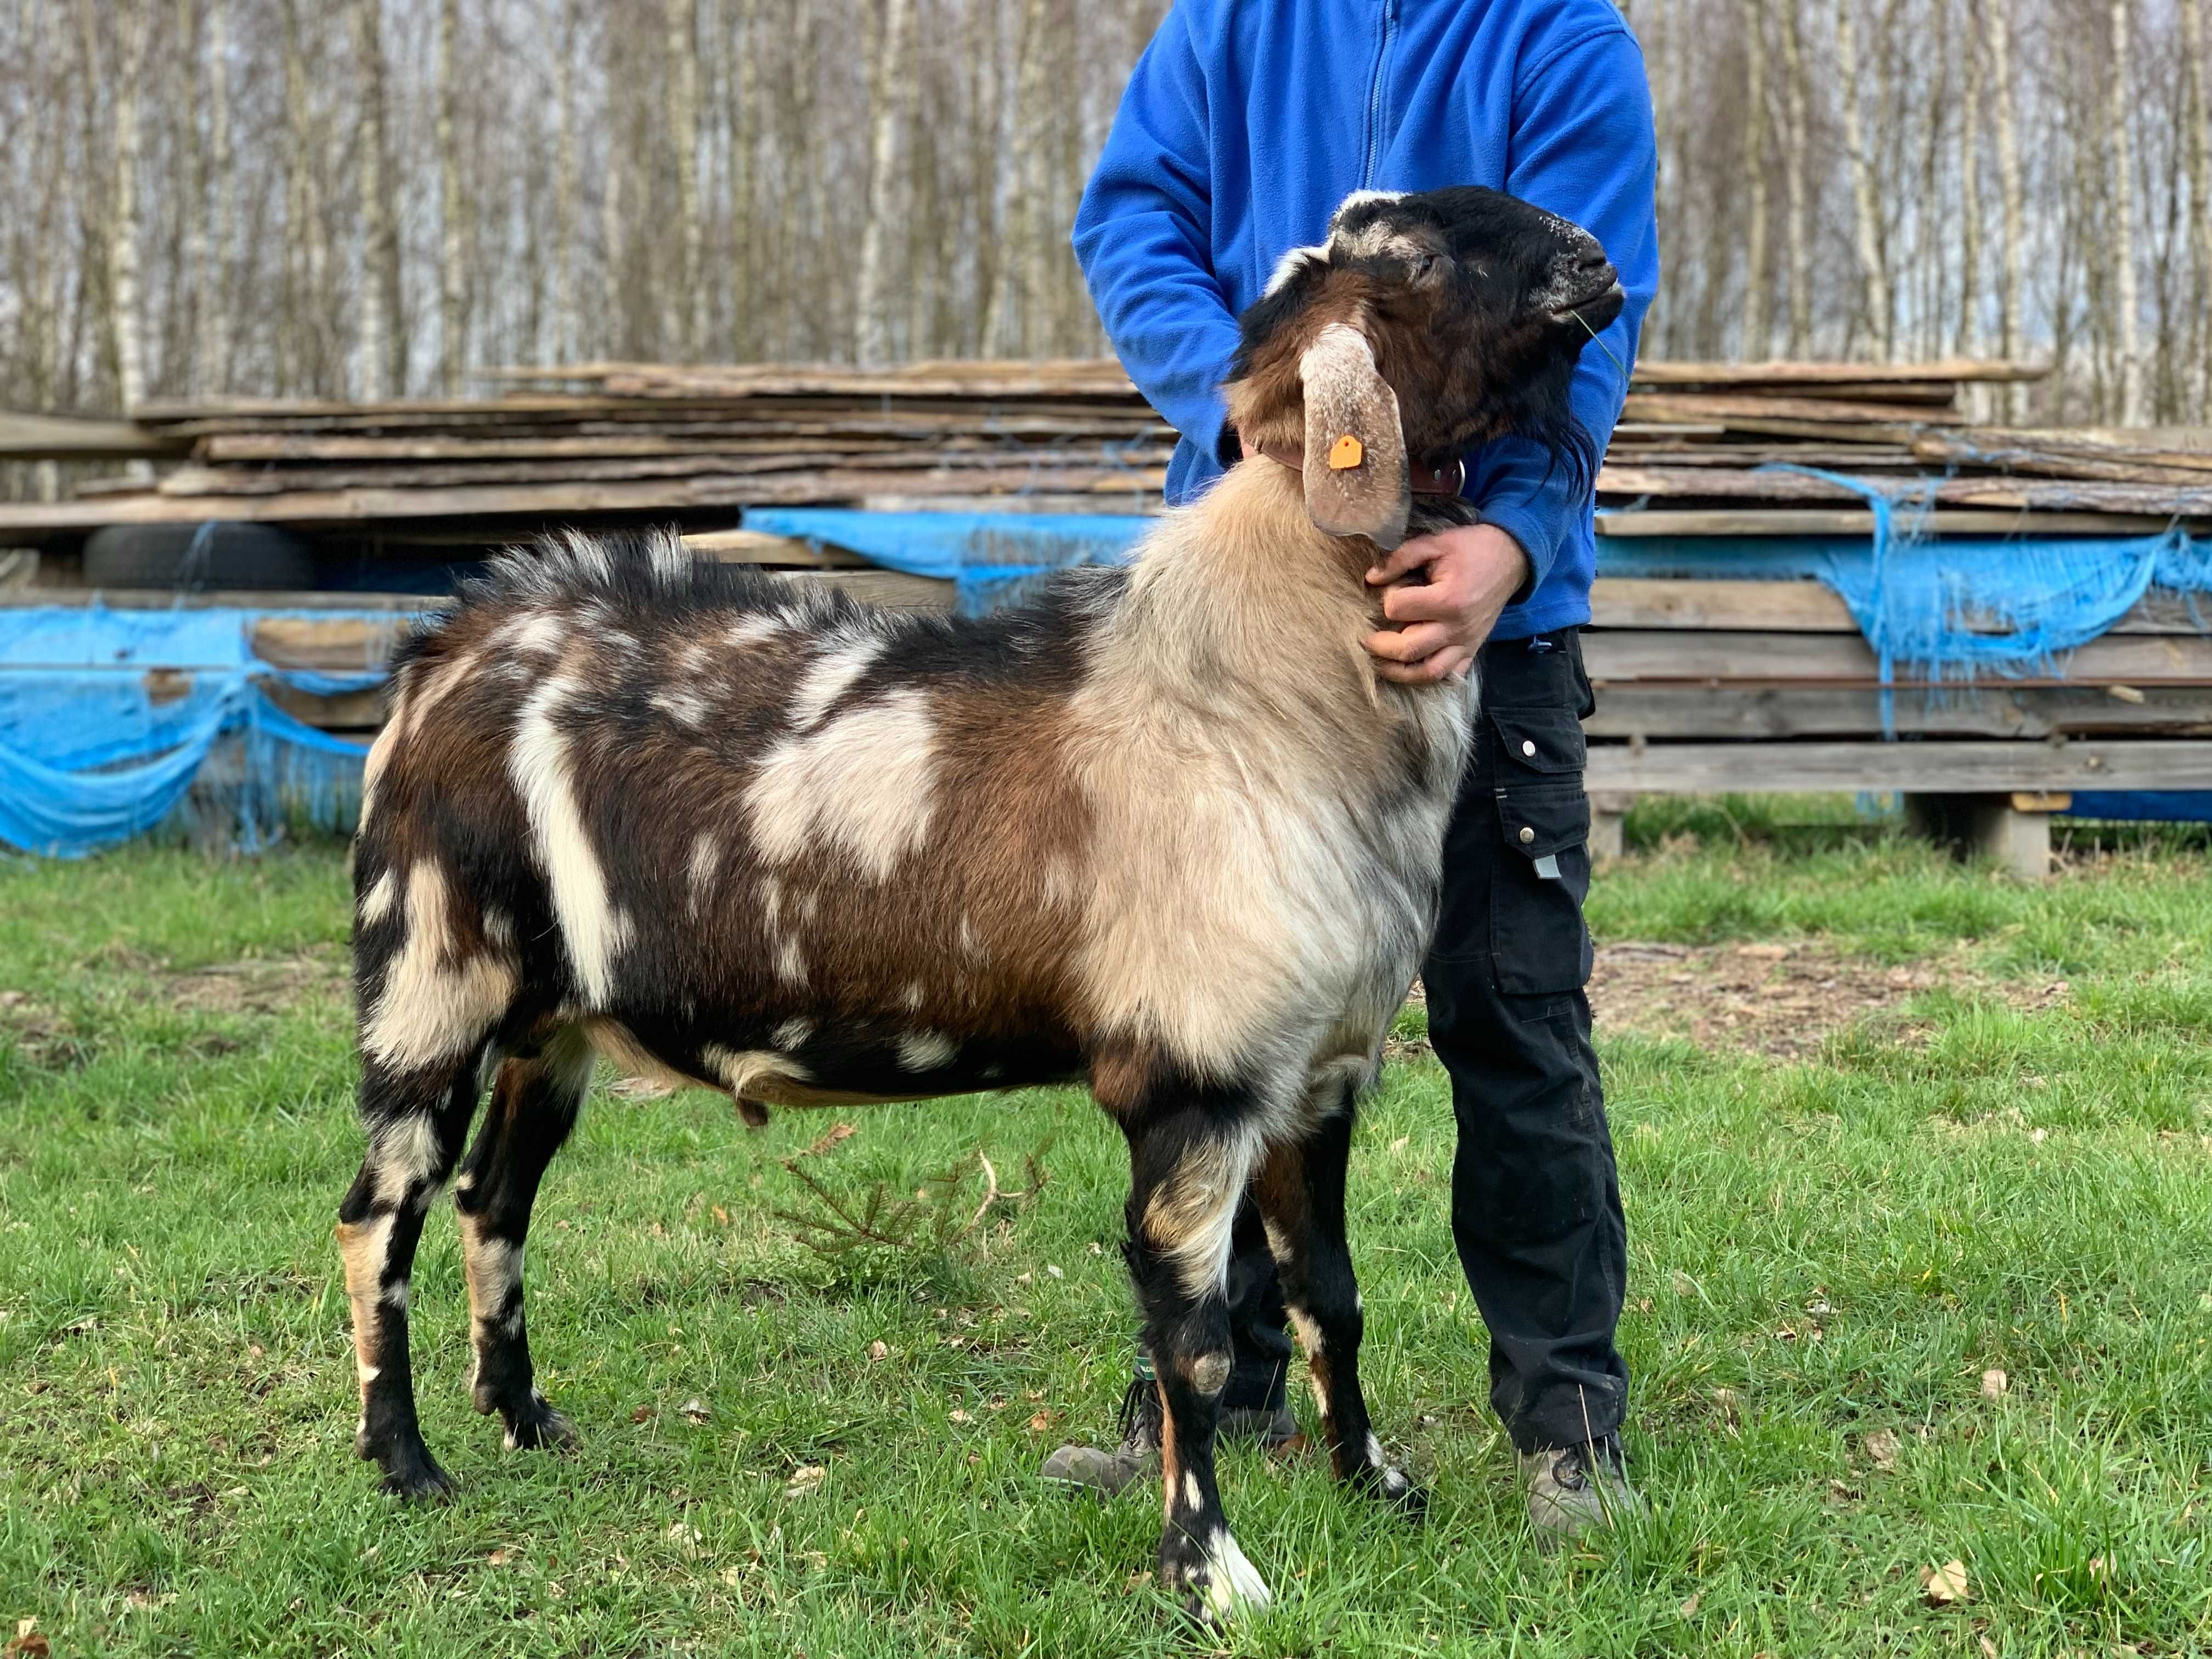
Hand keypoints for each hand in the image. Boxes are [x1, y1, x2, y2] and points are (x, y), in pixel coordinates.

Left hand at [1363, 522, 1529, 684]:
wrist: (1512, 558)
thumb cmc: (1472, 548)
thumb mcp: (1435, 543)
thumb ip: (1401, 558)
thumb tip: (1371, 578)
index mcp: (1447, 599)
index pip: (1398, 609)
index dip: (1387, 599)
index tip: (1388, 589)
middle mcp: (1457, 627)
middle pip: (1408, 649)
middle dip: (1379, 646)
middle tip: (1365, 639)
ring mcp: (1466, 642)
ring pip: (1427, 672)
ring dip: (1398, 672)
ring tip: (1380, 663)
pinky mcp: (1473, 649)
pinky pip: (1449, 675)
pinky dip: (1428, 677)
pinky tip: (1411, 669)